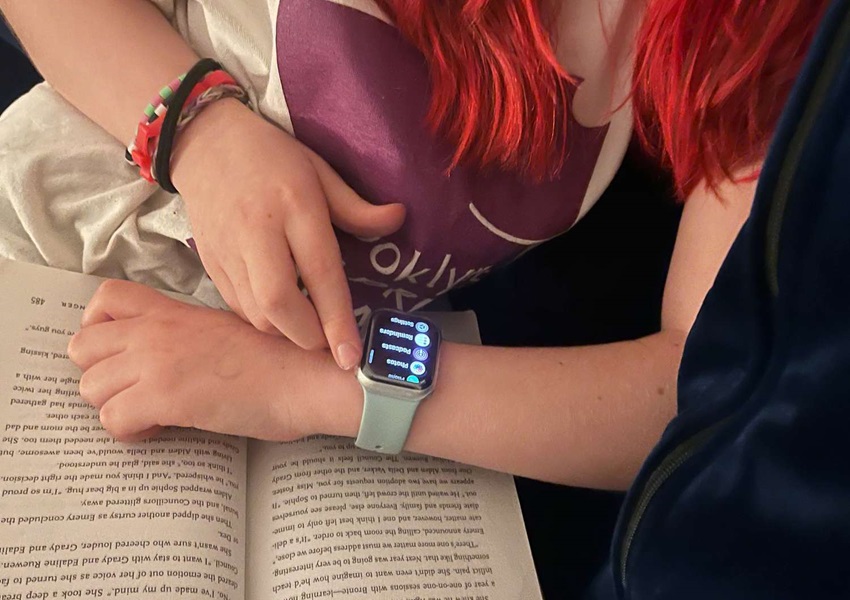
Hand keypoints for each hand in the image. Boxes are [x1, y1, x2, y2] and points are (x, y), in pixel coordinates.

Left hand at [67, 279, 336, 441]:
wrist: (304, 377)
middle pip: (81, 347)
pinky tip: (162, 428)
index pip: (104, 299)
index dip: (96, 326)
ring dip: (115, 406)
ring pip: (90, 388)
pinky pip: (112, 420)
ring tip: (151, 413)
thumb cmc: (280, 359)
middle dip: (100, 374)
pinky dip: (131, 432)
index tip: (117, 351)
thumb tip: (169, 360)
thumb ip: (188, 335)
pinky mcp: (164, 398)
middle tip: (134, 390)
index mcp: (173, 311)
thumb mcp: (226, 329)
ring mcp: (157, 363)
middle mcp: (156, 331)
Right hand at [170, 99, 405, 368]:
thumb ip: (357, 207)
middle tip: (328, 342)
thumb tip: (399, 220)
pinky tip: (278, 312)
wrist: (205, 142)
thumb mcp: (321, 171)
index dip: (337, 320)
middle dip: (307, 335)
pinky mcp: (208, 262)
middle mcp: (258, 232)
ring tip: (306, 327)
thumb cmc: (272, 156)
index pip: (320, 272)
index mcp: (294, 206)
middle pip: (279, 303)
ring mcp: (228, 250)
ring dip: (284, 332)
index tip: (351, 357)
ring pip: (255, 313)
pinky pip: (236, 307)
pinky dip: (261, 320)